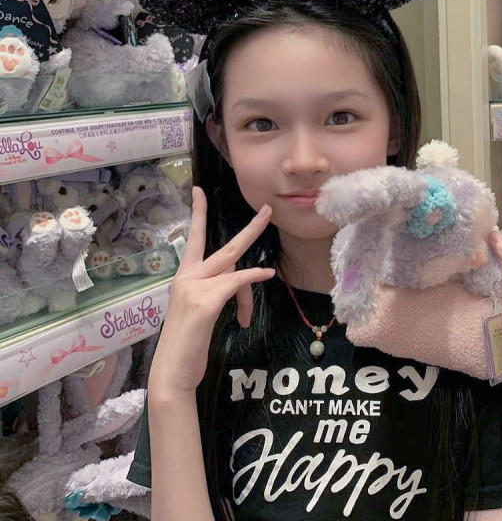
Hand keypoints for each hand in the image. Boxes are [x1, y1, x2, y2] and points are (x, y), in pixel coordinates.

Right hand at [148, 187, 274, 396]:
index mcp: (184, 277)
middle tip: (268, 210)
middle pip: (225, 246)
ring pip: (235, 267)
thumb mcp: (201, 311)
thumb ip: (216, 290)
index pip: (192, 238)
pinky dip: (254, 277)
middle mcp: (187, 276)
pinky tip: (268, 274)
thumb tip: (238, 283)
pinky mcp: (204, 301)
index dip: (197, 213)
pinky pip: (237, 281)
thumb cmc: (186, 345)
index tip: (199, 191)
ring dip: (253, 280)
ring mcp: (194, 287)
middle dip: (250, 228)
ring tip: (263, 288)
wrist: (171, 372)